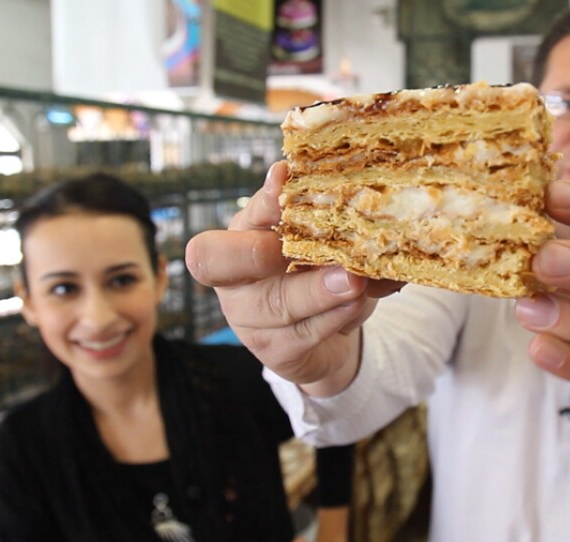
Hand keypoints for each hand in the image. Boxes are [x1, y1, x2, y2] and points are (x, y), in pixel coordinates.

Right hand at [185, 161, 401, 395]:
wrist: (335, 332)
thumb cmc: (321, 271)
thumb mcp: (321, 239)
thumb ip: (324, 217)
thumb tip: (336, 188)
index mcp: (242, 235)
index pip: (240, 215)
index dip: (262, 200)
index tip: (286, 180)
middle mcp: (233, 276)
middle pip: (215, 262)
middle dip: (257, 250)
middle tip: (300, 244)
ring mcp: (247, 318)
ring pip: (272, 304)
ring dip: (314, 291)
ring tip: (352, 280)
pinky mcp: (273, 351)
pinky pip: (299, 336)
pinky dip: (332, 318)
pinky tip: (354, 304)